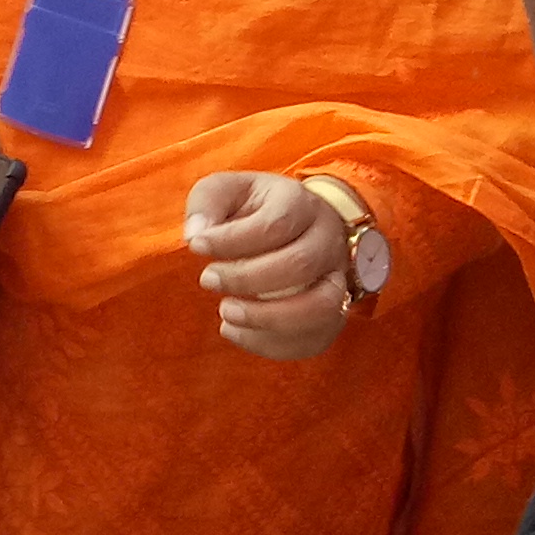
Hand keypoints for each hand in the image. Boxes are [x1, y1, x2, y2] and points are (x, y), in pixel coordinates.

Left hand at [187, 170, 354, 360]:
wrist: (298, 224)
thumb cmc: (254, 209)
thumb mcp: (227, 190)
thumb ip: (207, 204)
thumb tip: (196, 235)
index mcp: (301, 203)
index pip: (276, 224)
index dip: (232, 240)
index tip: (196, 246)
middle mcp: (328, 240)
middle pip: (300, 265)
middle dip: (247, 279)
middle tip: (207, 280)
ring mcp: (337, 279)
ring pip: (321, 308)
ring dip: (269, 319)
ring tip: (225, 315)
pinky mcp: (334, 313)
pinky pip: (316, 338)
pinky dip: (274, 344)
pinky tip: (236, 332)